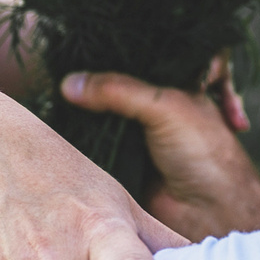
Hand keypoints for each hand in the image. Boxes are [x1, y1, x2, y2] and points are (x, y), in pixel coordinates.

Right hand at [60, 68, 259, 241]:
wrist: (209, 212)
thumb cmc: (204, 153)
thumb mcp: (164, 106)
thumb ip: (118, 91)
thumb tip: (70, 84)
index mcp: (171, 87)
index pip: (134, 62)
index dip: (109, 56)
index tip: (76, 47)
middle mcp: (153, 110)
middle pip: (112, 91)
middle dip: (90, 87)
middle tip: (55, 71)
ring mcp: (136, 138)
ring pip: (100, 121)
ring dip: (82, 116)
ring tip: (50, 98)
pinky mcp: (122, 165)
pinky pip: (94, 150)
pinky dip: (81, 144)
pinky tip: (58, 132)